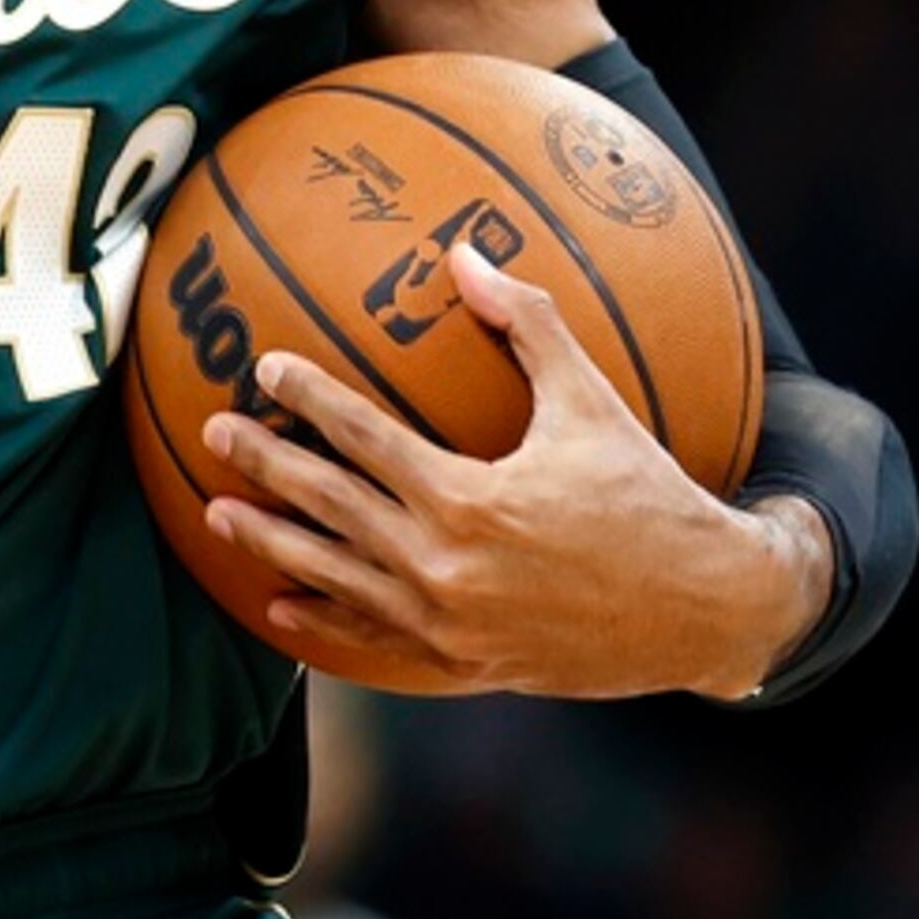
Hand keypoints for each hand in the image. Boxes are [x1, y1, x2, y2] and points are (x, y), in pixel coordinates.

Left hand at [198, 242, 830, 698]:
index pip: (363, 438)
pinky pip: (375, 645)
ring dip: (272, 546)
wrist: (703, 611)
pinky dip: (324, 627)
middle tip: (214, 433)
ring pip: (336, 581)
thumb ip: (525, 324)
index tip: (265, 367)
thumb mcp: (591, 400)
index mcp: (469, 501)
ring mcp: (450, 627)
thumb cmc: (648, 495)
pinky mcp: (465, 665)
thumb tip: (465, 254)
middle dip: (264, 466)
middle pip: (329, 508)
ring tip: (216, 517)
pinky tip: (281, 611)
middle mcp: (446, 569)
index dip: (308, 398)